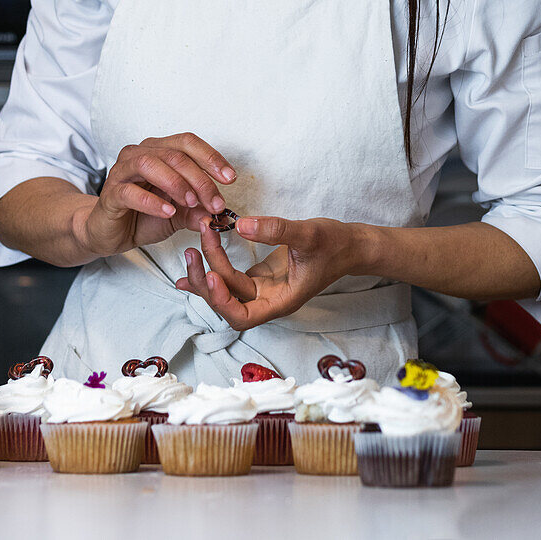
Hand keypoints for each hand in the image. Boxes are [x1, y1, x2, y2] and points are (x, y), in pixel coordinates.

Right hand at [79, 132, 236, 256]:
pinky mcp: (110, 193)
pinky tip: (168, 212)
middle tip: (215, 202)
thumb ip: (198, 209)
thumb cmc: (143, 215)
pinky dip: (152, 201)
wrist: (110, 233)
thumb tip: (219, 212)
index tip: (230, 178)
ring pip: (151, 164)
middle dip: (200, 179)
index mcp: (158, 150)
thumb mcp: (180, 214)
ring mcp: (122, 171)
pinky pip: (130, 191)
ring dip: (177, 184)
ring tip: (192, 203)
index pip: (187, 142)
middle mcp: (140, 154)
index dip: (211, 157)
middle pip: (174, 155)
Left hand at [174, 215, 366, 328]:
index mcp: (281, 300)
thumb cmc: (334, 243)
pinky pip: (229, 278)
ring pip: (226, 288)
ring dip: (206, 272)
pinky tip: (192, 265)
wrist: (349, 244)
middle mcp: (268, 299)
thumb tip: (240, 225)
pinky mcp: (260, 276)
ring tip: (191, 250)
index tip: (213, 275)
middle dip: (207, 281)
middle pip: (227, 303)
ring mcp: (263, 289)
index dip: (223, 301)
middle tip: (194, 251)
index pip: (243, 316)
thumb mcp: (308, 233)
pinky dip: (211, 270)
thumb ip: (275, 229)